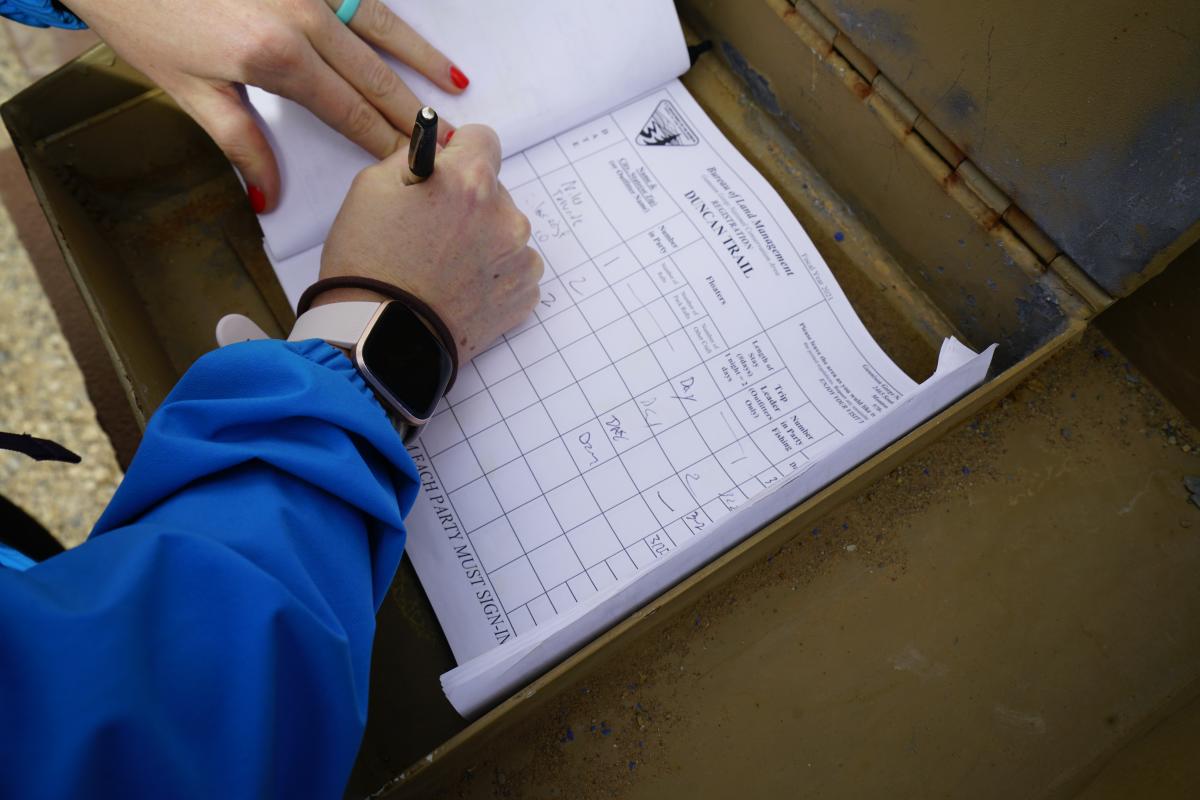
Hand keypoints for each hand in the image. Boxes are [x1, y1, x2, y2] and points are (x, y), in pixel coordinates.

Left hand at [68, 0, 467, 211]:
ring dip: (419, 57)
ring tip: (455, 82)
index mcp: (276, 57)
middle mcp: (302, 16)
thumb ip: (240, 142)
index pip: (347, 109)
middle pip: (374, 73)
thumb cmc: (144, 19)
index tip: (413, 163)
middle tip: (452, 138)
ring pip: (378, 25)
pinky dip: (388, 17)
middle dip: (414, 110)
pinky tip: (407, 35)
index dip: (382, 139)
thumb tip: (269, 194)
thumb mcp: (188, 91)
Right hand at [316, 125, 542, 362]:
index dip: (459, 153)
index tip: (445, 173)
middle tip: (432, 232)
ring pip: (505, 232)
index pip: (483, 139)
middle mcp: (506, 216)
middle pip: (494, 190)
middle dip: (469, 202)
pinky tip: (460, 289)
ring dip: (483, 241)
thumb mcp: (372, 187)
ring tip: (444, 267)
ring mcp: (519, 259)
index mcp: (470, 180)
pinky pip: (513, 271)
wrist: (379, 338)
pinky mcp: (524, 296)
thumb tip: (441, 149)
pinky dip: (492, 276)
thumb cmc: (368, 263)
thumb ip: (416, 157)